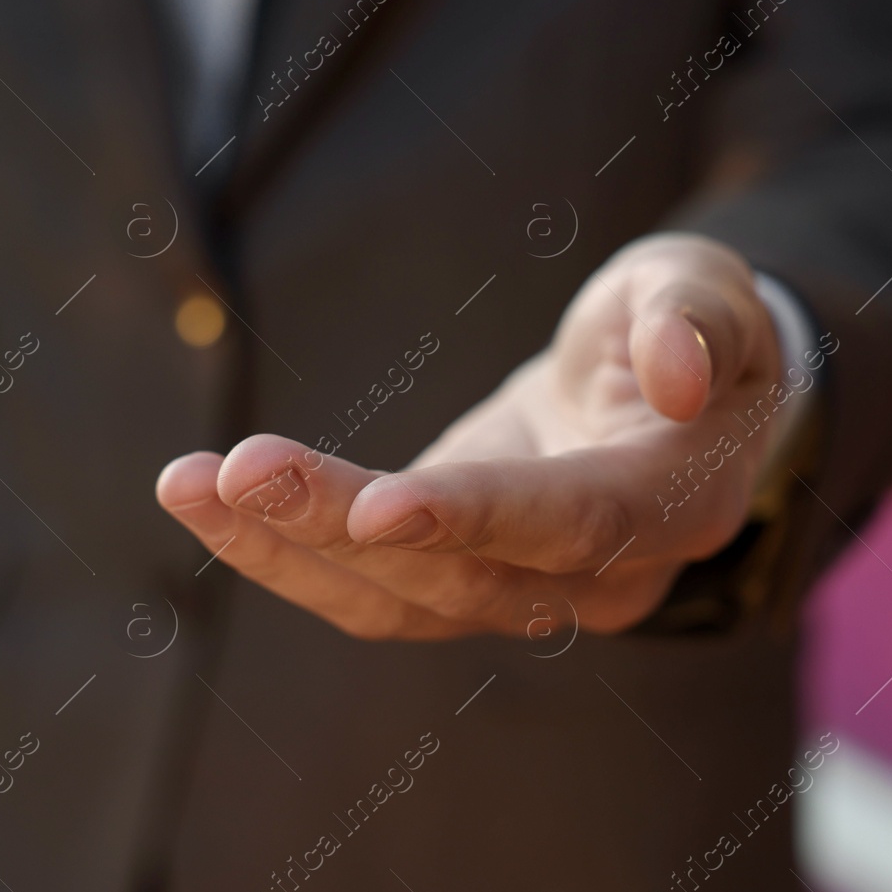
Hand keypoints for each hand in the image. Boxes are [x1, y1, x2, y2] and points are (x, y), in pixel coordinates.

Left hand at [156, 233, 784, 639]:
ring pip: (393, 600)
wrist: (661, 401)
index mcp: (674, 501)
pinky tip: (200, 495)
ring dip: (283, 549)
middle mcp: (598, 577)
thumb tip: (677, 375)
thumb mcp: (708, 290)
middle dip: (340, 526)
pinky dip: (279, 549)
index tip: (377, 505)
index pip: (576, 522)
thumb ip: (698, 318)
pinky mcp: (450, 578)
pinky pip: (362, 587)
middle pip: (461, 575)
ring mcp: (517, 593)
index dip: (480, 515)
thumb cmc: (687, 329)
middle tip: (237, 468)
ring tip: (184, 484)